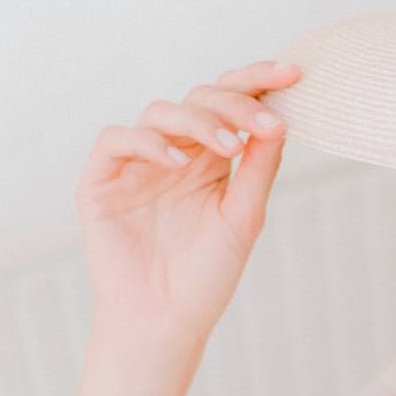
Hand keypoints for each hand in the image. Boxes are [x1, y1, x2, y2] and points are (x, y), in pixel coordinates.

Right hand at [75, 59, 301, 353]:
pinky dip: (148, 144)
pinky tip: (178, 163)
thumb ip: (260, 168)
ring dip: (199, 121)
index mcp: (210, 159)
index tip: (294, 73)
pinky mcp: (101, 181)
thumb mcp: (244, 217)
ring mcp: (136, 164)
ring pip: (162, 111)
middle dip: (234, 101)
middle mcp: (174, 153)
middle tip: (263, 122)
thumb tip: (281, 118)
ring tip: (228, 147)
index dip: (259, 82)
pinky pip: (117, 140)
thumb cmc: (206, 276)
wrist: (165, 322)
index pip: (232, 104)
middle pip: (200, 98)